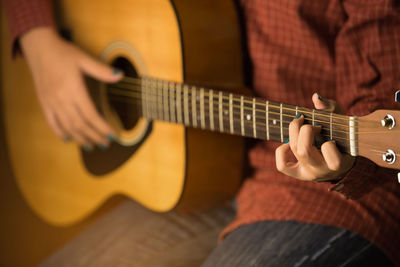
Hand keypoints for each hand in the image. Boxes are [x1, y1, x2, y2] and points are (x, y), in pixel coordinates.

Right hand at [20, 27, 122, 149]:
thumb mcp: (84, 58)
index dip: (102, 127)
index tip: (112, 135)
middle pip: (80, 124)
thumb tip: (120, 75)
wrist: (39, 47)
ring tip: (91, 145)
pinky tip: (68, 139)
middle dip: (94, 136)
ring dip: (80, 138)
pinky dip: (60, 132)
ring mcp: (51, 102)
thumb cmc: (63, 52)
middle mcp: (62, 99)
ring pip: (67, 126)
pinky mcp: (44, 103)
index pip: (91, 115)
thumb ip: (102, 70)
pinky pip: (52, 122)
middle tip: (106, 143)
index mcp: (74, 90)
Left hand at [275, 93, 354, 181]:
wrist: (341, 162)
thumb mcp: (343, 123)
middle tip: (312, 125)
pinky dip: (281, 151)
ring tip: (300, 127)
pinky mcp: (298, 174)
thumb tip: (316, 97)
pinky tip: (288, 144)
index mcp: (338, 162)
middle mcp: (322, 171)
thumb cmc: (343, 138)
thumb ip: (331, 109)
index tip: (326, 131)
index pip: (328, 148)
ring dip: (294, 134)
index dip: (324, 137)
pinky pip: (282, 166)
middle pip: (304, 150)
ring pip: (294, 151)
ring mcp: (308, 174)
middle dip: (305, 130)